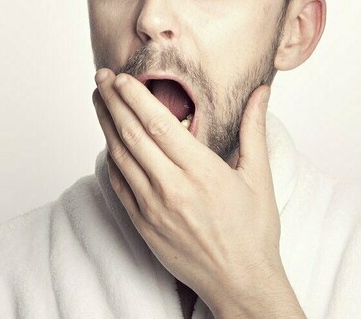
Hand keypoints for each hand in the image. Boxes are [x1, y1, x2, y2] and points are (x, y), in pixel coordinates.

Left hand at [93, 69, 303, 317]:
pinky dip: (110, 159)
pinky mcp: (143, 225)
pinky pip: (119, 185)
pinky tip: (108, 142)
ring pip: (120, 157)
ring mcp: (153, 208)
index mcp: (201, 171)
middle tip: (102, 77)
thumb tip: (262, 92)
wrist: (240, 283)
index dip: (135, 97)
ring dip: (106, 125)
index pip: (157, 124)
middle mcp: (172, 188)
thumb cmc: (253, 232)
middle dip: (113, 101)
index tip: (122, 77)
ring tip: (99, 100)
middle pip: (132, 134)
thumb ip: (254, 129)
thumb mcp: (259, 177)